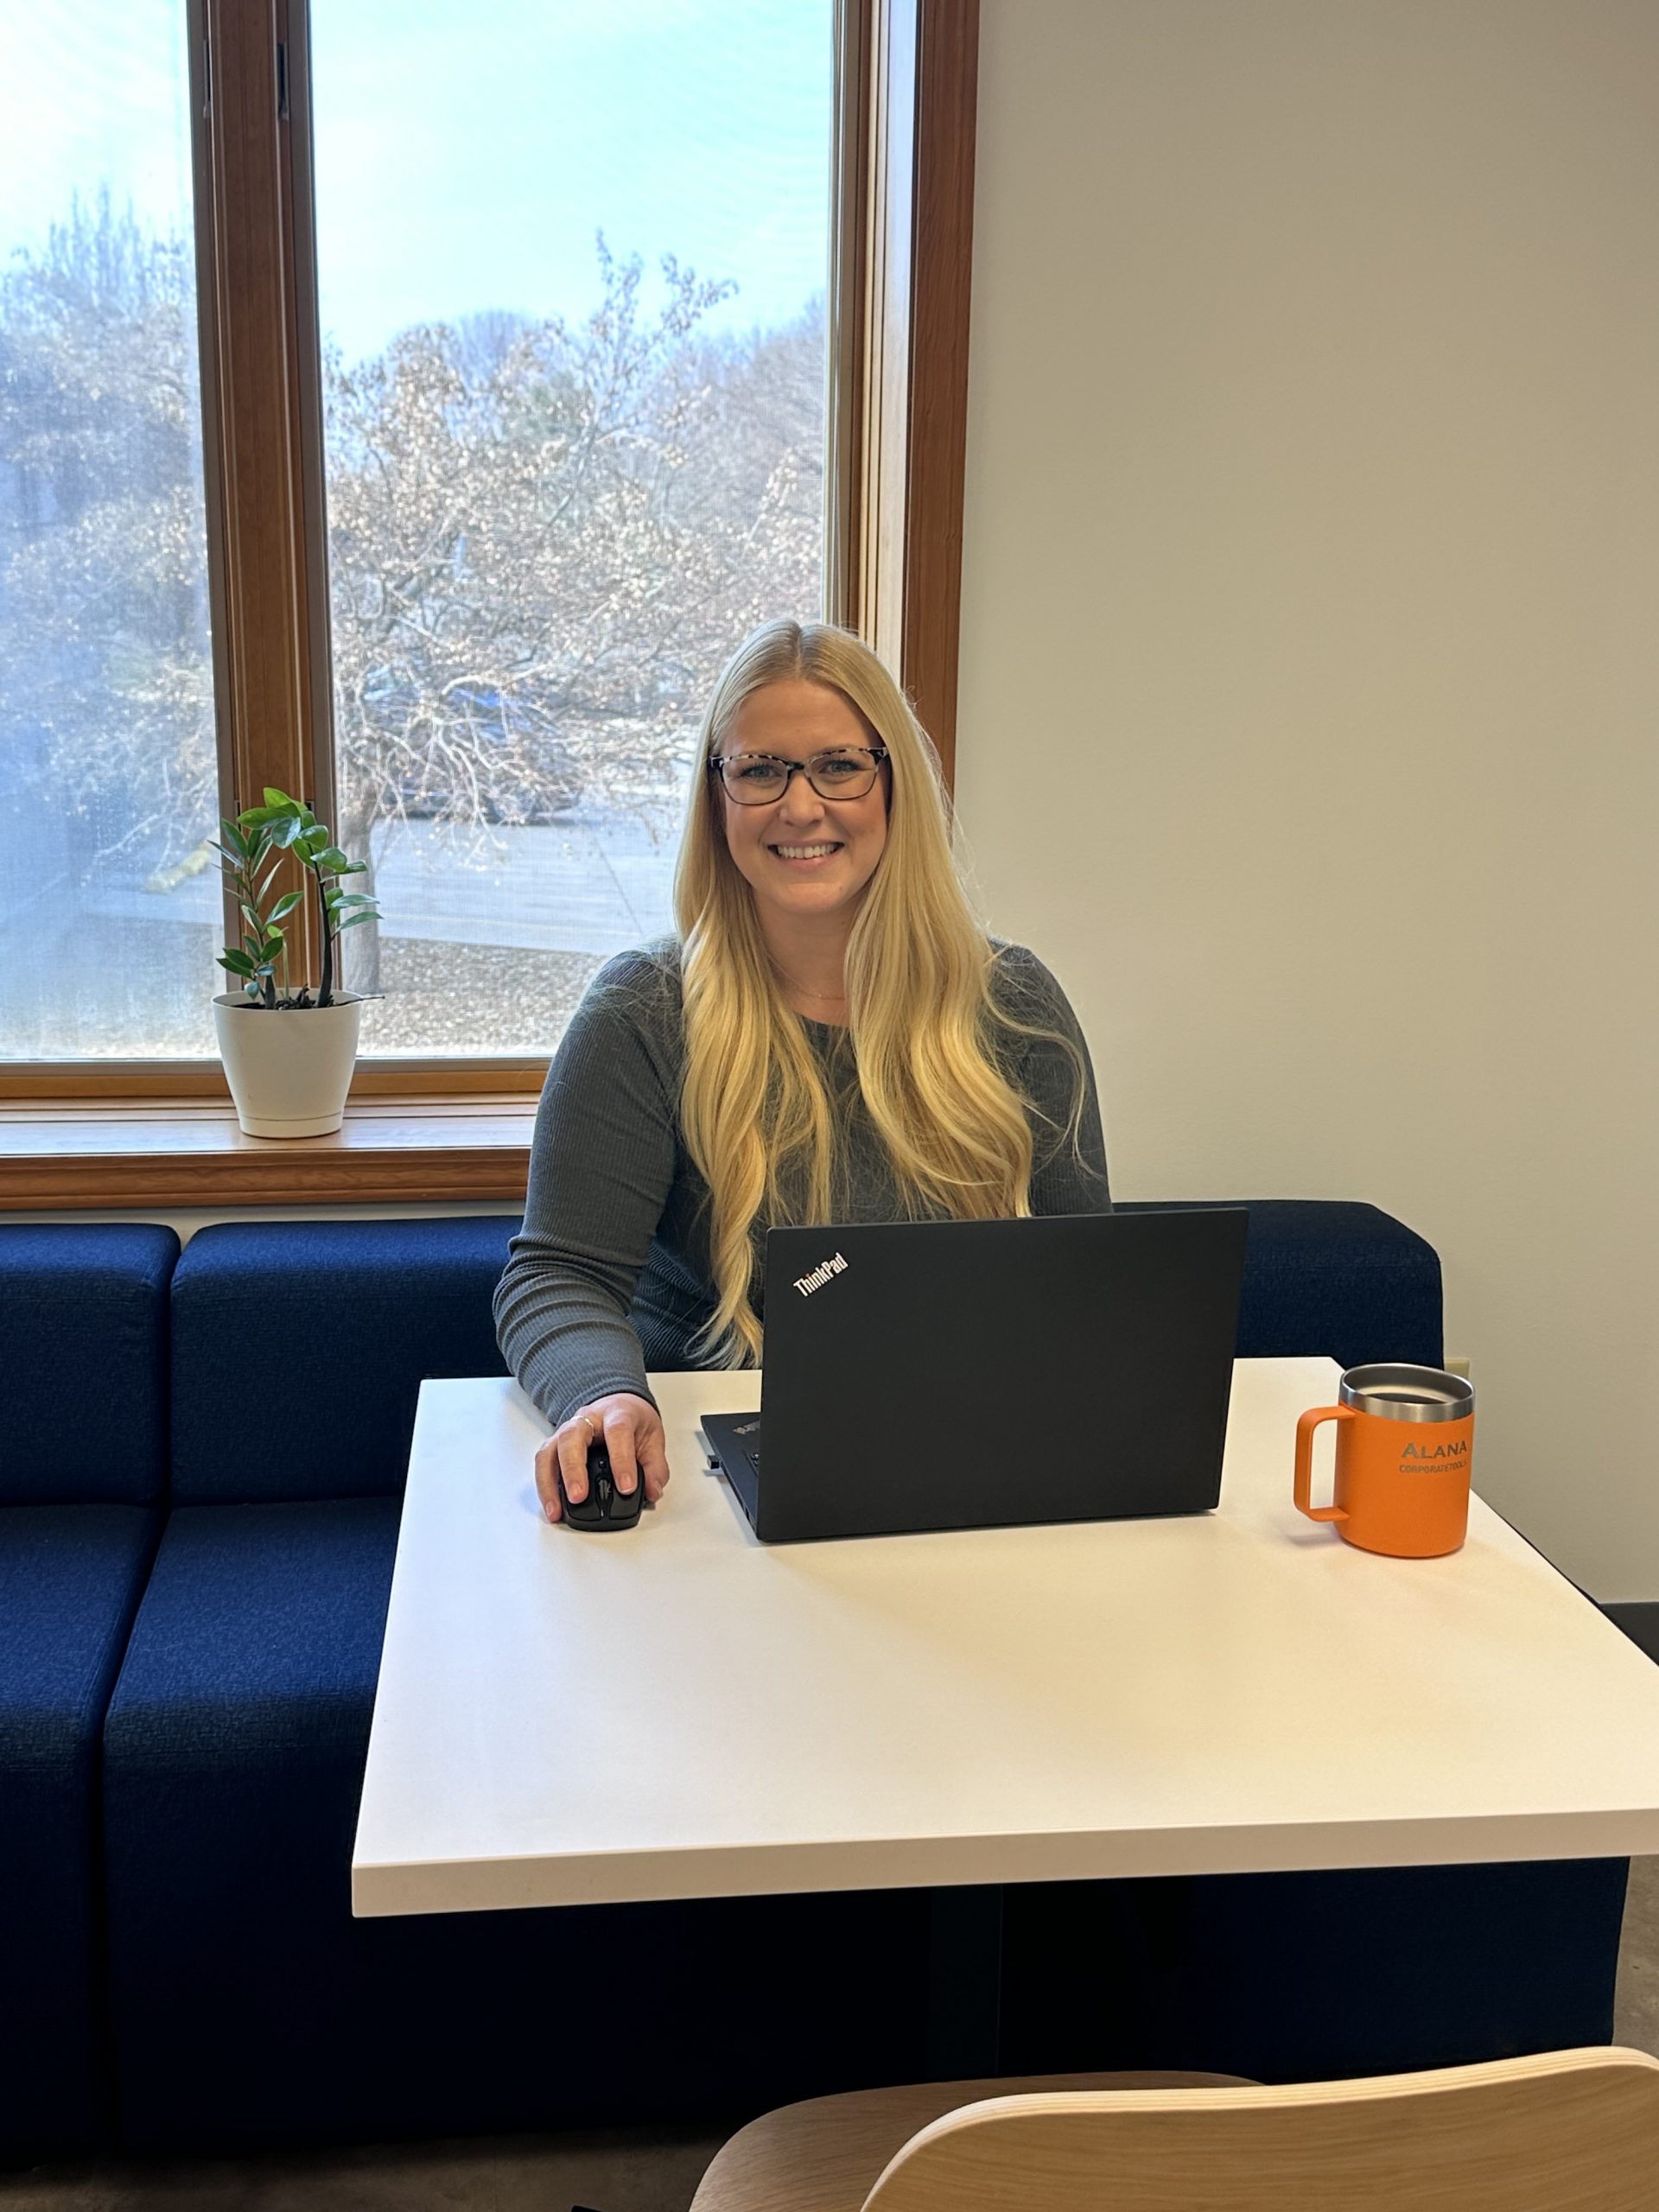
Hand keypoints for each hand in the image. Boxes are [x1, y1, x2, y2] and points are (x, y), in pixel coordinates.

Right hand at [536, 1392, 670, 1523]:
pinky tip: (552, 1507)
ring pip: (550, 1451)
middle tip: (578, 1497)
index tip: (626, 1487)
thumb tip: (652, 1491)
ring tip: (557, 1510)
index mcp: (617, 1413)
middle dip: (574, 1470)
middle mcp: (587, 1419)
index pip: (618, 1431)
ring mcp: (567, 1431)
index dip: (621, 1460)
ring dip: (550, 1483)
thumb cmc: (632, 1420)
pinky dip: (545, 1487)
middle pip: (572, 1437)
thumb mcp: (653, 1437)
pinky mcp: (555, 1446)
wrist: (618, 1403)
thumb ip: (655, 1467)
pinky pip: (544, 1463)